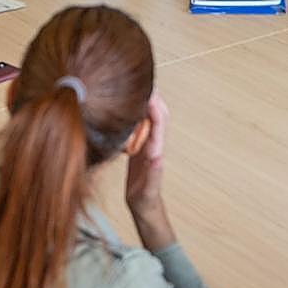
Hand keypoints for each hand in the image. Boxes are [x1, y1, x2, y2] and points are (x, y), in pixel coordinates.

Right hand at [126, 91, 167, 217]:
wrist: (144, 207)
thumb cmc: (145, 199)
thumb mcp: (148, 189)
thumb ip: (153, 174)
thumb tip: (158, 157)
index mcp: (156, 150)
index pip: (159, 123)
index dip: (155, 106)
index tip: (148, 91)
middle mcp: (154, 143)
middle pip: (159, 114)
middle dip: (154, 97)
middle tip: (144, 80)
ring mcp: (148, 143)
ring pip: (151, 118)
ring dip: (147, 102)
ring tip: (136, 86)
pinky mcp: (141, 146)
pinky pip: (141, 125)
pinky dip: (137, 113)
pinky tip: (127, 106)